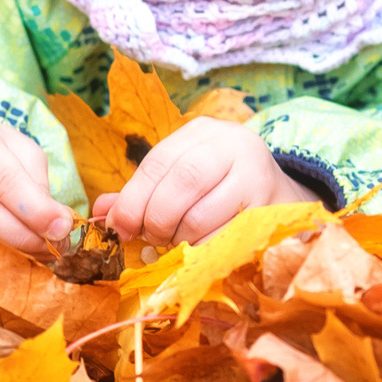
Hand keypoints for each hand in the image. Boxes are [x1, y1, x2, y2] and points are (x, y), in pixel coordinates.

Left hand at [92, 118, 318, 246]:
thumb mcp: (179, 178)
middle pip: (182, 181)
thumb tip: (101, 211)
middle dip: (156, 219)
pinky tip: (200, 246)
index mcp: (202, 132)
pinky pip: (221, 238)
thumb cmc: (218, 188)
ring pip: (200, 214)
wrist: (279, 196)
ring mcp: (255, 173)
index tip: (121, 228)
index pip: (158, 161)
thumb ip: (141, 192)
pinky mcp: (268, 207)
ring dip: (179, 238)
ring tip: (178, 240)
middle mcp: (232, 143)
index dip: (133, 199)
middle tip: (152, 237)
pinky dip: (202, 249)